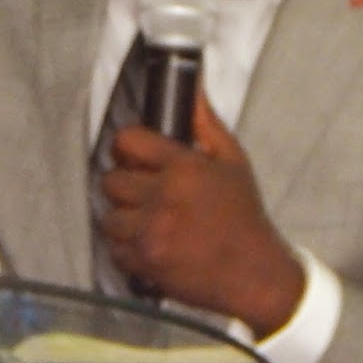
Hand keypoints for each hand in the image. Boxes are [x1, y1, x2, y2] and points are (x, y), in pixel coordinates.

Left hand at [99, 94, 305, 336]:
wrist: (254, 273)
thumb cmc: (244, 216)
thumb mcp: (233, 162)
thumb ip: (206, 124)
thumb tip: (192, 89)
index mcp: (183, 167)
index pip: (128, 141)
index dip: (127, 148)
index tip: (134, 157)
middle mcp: (163, 197)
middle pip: (112, 181)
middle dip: (124, 186)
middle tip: (143, 194)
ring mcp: (151, 232)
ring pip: (109, 217)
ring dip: (123, 219)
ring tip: (145, 222)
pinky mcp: (145, 262)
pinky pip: (115, 249)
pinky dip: (127, 249)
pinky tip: (149, 245)